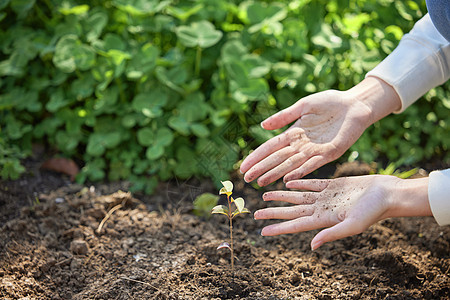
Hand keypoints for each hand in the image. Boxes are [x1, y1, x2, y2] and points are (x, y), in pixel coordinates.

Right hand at [240, 90, 370, 185]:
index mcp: (295, 134)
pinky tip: (288, 179)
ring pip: (291, 165)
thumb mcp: (303, 106)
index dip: (257, 157)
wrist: (355, 104)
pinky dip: (300, 172)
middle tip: (247, 179)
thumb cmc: (330, 102)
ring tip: (262, 183)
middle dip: (262, 168)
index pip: (271, 147)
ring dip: (276, 174)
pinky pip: (313, 164)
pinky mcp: (330, 153)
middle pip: (277, 159)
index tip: (243, 167)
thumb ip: (284, 116)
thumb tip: (262, 126)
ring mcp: (315, 150)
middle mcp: (302, 145)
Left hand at [254, 175, 430, 249]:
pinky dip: (299, 181)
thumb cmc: (373, 212)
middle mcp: (322, 209)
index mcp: (324, 220)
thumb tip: (312, 246)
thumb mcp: (352, 225)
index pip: (295, 224)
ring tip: (266, 196)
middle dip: (274, 212)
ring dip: (282, 195)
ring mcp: (327, 196)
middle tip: (256, 213)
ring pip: (298, 195)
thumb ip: (331, 234)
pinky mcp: (333, 184)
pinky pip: (312, 182)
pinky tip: (288, 181)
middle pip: (292, 210)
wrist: (387, 194)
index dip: (278, 228)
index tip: (262, 230)